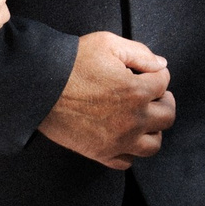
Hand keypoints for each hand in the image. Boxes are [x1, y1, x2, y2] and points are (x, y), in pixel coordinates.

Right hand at [37, 30, 175, 169]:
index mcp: (137, 91)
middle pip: (167, 115)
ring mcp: (118, 140)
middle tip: (151, 95)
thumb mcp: (106, 43)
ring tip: (141, 118)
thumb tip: (161, 64)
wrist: (37, 86)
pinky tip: (122, 136)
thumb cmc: (70, 62)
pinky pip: (127, 162)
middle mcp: (133, 119)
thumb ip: (140, 53)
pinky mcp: (101, 153)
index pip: (164, 82)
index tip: (144, 73)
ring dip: (152, 130)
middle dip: (163, 101)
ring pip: (154, 144)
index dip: (155, 74)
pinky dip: (129, 151)